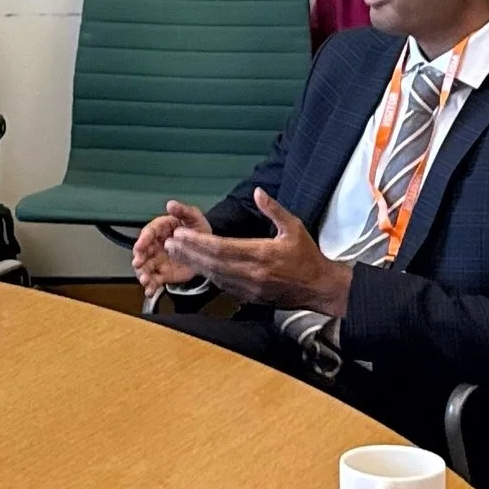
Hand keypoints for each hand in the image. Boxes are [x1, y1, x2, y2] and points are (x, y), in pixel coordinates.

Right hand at [132, 202, 210, 291]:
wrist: (207, 247)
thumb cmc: (197, 228)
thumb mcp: (193, 216)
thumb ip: (182, 210)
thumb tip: (171, 204)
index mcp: (160, 229)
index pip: (148, 233)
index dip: (143, 240)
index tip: (140, 246)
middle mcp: (155, 245)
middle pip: (142, 253)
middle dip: (139, 259)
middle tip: (139, 264)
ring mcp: (158, 260)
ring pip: (146, 268)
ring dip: (143, 274)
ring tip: (146, 281)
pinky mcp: (163, 273)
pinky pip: (155, 280)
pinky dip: (151, 286)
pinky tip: (150, 291)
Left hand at [167, 191, 351, 318]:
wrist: (318, 288)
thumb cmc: (307, 256)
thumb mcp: (294, 227)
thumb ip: (274, 209)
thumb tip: (258, 191)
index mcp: (261, 254)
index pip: (221, 247)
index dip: (198, 241)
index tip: (181, 234)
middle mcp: (251, 273)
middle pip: (212, 262)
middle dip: (189, 252)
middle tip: (169, 242)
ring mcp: (248, 288)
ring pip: (214, 275)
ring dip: (193, 264)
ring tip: (176, 252)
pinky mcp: (248, 298)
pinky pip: (222, 286)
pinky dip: (207, 275)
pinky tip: (196, 266)